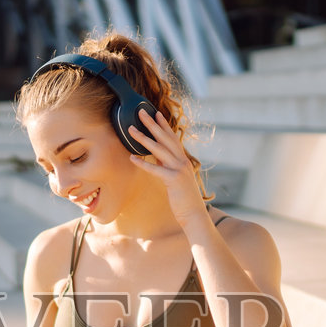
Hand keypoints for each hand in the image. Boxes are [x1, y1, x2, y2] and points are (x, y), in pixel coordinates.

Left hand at [126, 107, 207, 227]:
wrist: (194, 214)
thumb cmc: (184, 198)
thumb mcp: (175, 178)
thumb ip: (168, 166)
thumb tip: (157, 156)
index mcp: (183, 160)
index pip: (172, 138)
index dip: (164, 125)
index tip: (156, 113)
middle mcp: (182, 161)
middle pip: (165, 138)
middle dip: (152, 124)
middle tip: (140, 112)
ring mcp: (179, 169)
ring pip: (159, 150)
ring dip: (144, 138)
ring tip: (130, 130)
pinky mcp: (174, 180)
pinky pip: (156, 169)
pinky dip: (144, 163)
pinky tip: (132, 158)